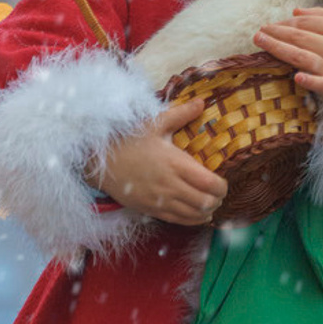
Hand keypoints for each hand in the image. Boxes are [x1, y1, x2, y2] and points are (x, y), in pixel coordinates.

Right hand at [91, 97, 227, 226]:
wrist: (99, 161)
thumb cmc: (127, 140)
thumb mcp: (154, 124)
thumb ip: (181, 114)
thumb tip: (202, 102)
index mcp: (175, 163)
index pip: (210, 183)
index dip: (222, 187)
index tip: (223, 182)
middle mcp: (170, 185)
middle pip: (205, 202)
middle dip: (217, 200)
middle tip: (219, 193)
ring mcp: (160, 200)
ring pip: (193, 215)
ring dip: (207, 211)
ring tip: (211, 204)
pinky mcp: (150, 210)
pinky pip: (178, 221)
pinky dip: (193, 220)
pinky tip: (199, 215)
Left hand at [252, 9, 322, 109]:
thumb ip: (322, 15)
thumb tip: (295, 10)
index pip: (304, 23)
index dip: (285, 23)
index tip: (269, 26)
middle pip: (298, 37)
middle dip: (275, 33)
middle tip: (257, 33)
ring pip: (301, 57)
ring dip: (279, 49)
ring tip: (261, 43)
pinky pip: (321, 84)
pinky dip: (310, 80)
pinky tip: (296, 76)